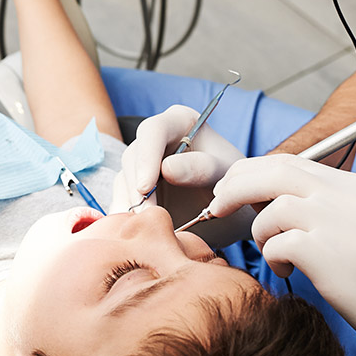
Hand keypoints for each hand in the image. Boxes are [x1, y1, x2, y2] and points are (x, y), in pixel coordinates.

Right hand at [116, 106, 248, 240]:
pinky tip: (136, 233)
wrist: (232, 213)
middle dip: (137, 189)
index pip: (153, 131)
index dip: (145, 158)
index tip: (144, 188)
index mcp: (178, 122)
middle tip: (146, 218)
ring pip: (123, 181)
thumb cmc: (234, 185)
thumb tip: (166, 168)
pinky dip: (126, 218)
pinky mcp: (133, 189)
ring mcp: (141, 165)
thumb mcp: (226, 174)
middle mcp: (155, 139)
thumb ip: (202, 168)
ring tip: (143, 230)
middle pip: (132, 157)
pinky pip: (122, 201)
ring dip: (130, 206)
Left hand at [211, 155, 355, 355]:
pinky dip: (271, 257)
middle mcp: (351, 198)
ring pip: (271, 207)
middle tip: (218, 207)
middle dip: (235, 186)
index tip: (233, 191)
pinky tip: (286, 273)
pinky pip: (278, 243)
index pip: (291, 162)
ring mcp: (343, 225)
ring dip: (259, 231)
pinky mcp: (334, 258)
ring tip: (273, 254)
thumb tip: (273, 203)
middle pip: (273, 171)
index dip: (252, 173)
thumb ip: (329, 208)